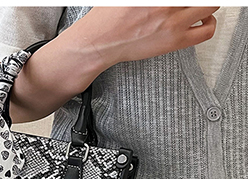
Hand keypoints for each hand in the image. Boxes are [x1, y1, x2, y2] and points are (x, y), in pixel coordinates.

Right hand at [72, 7, 219, 68]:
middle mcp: (169, 2)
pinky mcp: (175, 40)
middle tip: (191, 0)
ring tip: (200, 5)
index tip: (181, 0)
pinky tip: (202, 20)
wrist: (100, 42)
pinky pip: (206, 31)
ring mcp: (174, 21)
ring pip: (211, 4)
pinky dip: (210, 23)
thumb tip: (158, 1)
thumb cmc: (109, 17)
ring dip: (207, 3)